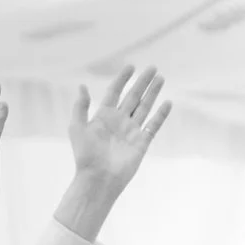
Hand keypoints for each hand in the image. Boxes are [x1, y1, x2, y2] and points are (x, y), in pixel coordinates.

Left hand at [64, 66, 169, 192]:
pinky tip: (167, 103)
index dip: (122, 79)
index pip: (115, 92)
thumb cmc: (85, 155)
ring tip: (161, 79)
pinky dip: (161, 115)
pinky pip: (153, 125)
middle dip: (142, 82)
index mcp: (104, 116)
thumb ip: (80, 107)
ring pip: (144, 107)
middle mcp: (119, 121)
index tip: (131, 66)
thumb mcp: (77, 128)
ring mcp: (131, 131)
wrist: (98, 178)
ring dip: (153, 93)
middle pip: (133, 96)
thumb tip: (82, 86)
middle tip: (152, 68)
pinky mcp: (142, 142)